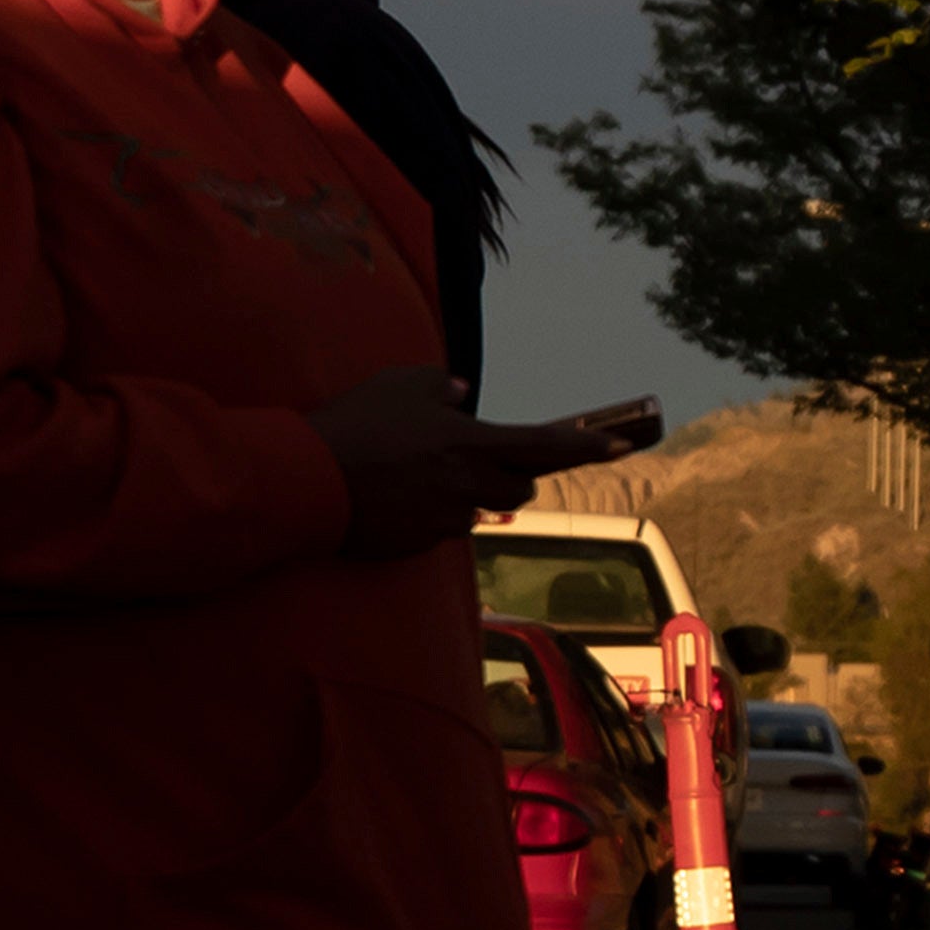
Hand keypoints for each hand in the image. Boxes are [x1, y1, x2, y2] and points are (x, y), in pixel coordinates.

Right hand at [314, 366, 630, 558]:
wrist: (307, 479)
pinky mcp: (421, 545)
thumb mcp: (399, 385)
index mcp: (471, 443)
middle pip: (520, 485)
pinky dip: (429, 514)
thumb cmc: (355, 424)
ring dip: (463, 494)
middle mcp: (468, 485)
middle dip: (511, 472)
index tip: (623, 444)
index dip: (589, 446)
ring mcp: (445, 520)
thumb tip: (458, 395)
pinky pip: (442, 529)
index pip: (546, 445)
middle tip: (474, 454)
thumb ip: (437, 386)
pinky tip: (394, 497)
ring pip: (478, 509)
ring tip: (414, 473)